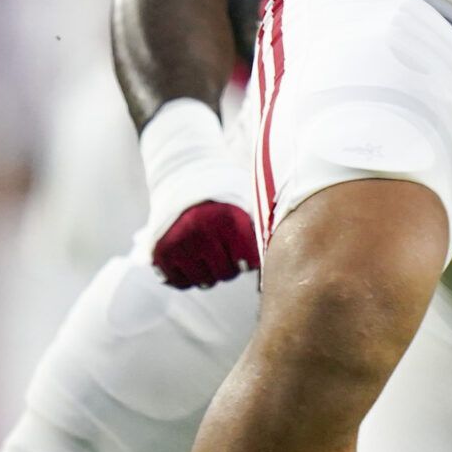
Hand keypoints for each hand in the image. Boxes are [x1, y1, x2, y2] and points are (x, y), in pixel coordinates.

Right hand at [138, 99, 260, 288]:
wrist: (181, 168)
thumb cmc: (225, 187)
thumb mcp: (247, 198)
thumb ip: (264, 226)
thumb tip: (291, 262)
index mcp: (228, 219)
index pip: (250, 261)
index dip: (252, 258)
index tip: (251, 248)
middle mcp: (202, 233)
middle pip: (228, 273)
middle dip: (233, 265)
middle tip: (229, 247)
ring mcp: (178, 245)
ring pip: (206, 281)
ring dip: (213, 272)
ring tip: (213, 249)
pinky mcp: (159, 254)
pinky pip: (181, 283)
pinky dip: (189, 276)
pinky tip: (195, 257)